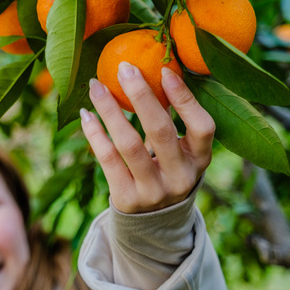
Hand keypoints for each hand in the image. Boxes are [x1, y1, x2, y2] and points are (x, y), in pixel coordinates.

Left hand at [80, 62, 214, 213]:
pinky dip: (95, 134)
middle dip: (141, 96)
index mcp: (201, 160)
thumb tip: (148, 70)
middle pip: (160, 131)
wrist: (153, 221)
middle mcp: (181, 177)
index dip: (185, 99)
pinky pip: (107, 160)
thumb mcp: (180, 151)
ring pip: (129, 144)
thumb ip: (171, 120)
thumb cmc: (168, 169)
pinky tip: (86, 114)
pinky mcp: (127, 199)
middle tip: (124, 68)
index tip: (165, 71)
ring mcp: (154, 191)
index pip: (202, 127)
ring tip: (96, 86)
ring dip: (110, 110)